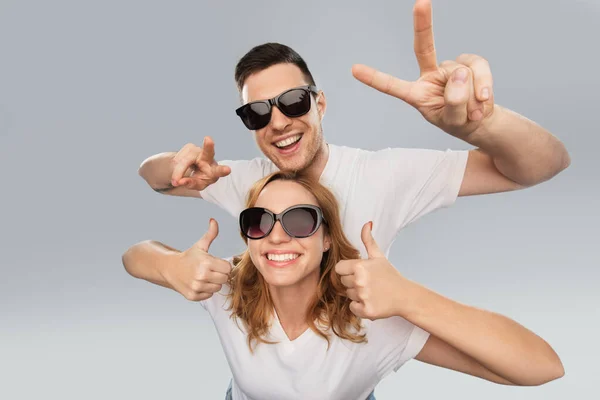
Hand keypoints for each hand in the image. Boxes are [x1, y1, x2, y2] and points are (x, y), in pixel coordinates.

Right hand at [164, 219, 231, 300]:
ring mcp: (197, 287)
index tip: (216, 263)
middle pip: (225, 279)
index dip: (223, 265)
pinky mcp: (193, 296)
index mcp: (206, 262)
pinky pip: (209, 295)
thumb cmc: (188, 257)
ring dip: (213, 283)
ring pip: (218, 288)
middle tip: (211, 270)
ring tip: (204, 276)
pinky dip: (206, 290)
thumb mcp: (200, 245)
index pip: (228, 268)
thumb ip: (210, 234)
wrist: (169, 268)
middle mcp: (202, 276)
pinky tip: (198, 283)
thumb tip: (213, 220)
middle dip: (219, 274)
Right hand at [170, 136, 230, 190]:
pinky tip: (179, 168)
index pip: (218, 171)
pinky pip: (177, 158)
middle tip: (208, 139)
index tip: (228, 170)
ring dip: (177, 172)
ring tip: (176, 181)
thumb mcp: (197, 185)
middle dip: (208, 146)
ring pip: (184, 161)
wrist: (192, 169)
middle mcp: (209, 158)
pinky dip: (175, 167)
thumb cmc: (199, 178)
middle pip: (208, 151)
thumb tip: (180, 181)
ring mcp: (199, 151)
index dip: (222, 171)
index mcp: (214, 171)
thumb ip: (191, 184)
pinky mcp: (190, 147)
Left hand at [335, 222, 405, 319]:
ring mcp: (362, 296)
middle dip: (352, 282)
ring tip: (371, 291)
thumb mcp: (379, 256)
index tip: (358, 272)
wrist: (405, 296)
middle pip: (342, 282)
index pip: (339, 268)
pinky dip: (359, 306)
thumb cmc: (390, 275)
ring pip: (347, 295)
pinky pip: (352, 307)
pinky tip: (371, 301)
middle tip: (367, 282)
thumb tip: (367, 224)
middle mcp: (359, 281)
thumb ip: (369, 240)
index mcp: (360, 266)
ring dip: (356, 294)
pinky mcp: (366, 310)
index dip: (347, 270)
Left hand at [351, 0, 494, 138]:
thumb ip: (454, 103)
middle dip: (423, 23)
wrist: (481, 121)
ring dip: (472, 96)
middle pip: (424, 47)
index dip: (375, 79)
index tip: (354, 69)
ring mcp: (451, 67)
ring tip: (474, 111)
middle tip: (421, 1)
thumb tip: (460, 73)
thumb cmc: (459, 122)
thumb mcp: (454, 121)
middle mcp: (431, 75)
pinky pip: (479, 68)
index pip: (393, 86)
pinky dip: (485, 86)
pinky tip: (484, 100)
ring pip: (463, 73)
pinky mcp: (469, 64)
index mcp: (416, 94)